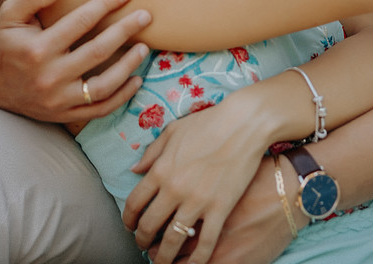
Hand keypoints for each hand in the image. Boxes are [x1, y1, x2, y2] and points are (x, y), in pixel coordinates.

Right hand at [0, 0, 151, 122]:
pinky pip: (99, 109)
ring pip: (103, 85)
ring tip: (144, 47)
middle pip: (98, 51)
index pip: (80, 22)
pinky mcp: (64, 115)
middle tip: (146, 16)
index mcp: (37, 49)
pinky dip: (121, 97)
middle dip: (125, 30)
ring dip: (128, 65)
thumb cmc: (4, 44)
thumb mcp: (10, 16)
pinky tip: (136, 80)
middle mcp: (50, 76)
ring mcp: (58, 99)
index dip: (105, 5)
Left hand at [123, 97, 279, 263]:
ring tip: (162, 261)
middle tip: (143, 245)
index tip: (130, 226)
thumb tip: (135, 170)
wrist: (244, 123)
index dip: (128, 220)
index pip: (134, 203)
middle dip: (142, 240)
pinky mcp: (220, 208)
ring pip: (172, 239)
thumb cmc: (209, 123)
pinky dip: (197, 258)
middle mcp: (174, 188)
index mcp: (160, 169)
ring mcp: (197, 201)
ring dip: (163, 256)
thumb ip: (152, 153)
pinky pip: (205, 242)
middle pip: (149, 225)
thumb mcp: (173, 131)